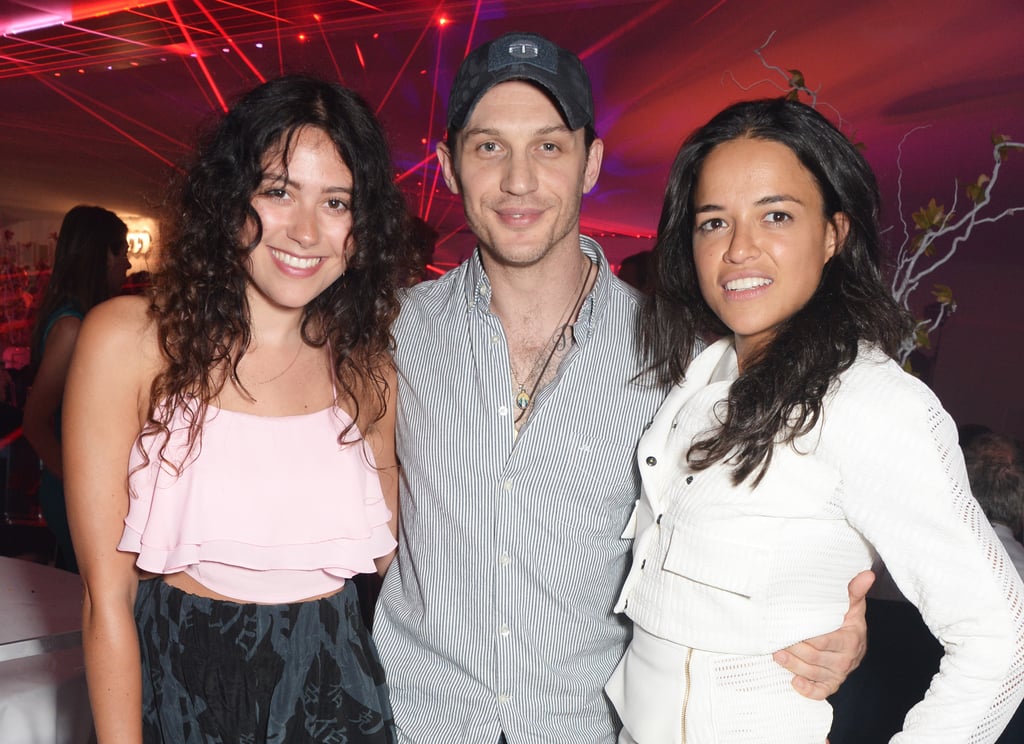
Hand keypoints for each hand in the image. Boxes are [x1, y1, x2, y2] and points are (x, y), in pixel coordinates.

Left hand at [773, 569, 872, 699]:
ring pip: (814, 674)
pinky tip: (794, 682)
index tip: (787, 629)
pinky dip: (808, 690)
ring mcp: (839, 674)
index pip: (824, 641)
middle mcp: (846, 659)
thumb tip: (867, 574)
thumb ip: (854, 590)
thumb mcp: (852, 604)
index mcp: (851, 639)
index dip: (805, 637)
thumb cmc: (848, 620)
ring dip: (793, 666)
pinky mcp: (832, 684)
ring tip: (777, 655)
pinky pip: (821, 692)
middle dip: (794, 651)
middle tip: (775, 642)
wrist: (855, 642)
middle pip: (815, 658)